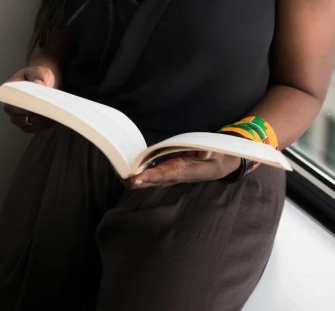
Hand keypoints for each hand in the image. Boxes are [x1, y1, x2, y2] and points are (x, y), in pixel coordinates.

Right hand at [2, 64, 56, 133]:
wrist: (44, 80)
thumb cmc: (38, 75)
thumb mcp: (38, 71)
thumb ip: (37, 76)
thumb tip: (38, 84)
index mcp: (8, 94)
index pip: (11, 105)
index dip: (22, 108)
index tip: (35, 106)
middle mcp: (11, 108)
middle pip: (19, 119)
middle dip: (34, 116)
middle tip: (48, 111)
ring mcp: (19, 118)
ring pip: (27, 125)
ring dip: (40, 122)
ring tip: (53, 114)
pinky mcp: (29, 124)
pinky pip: (35, 129)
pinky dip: (45, 125)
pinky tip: (54, 118)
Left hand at [122, 150, 241, 189]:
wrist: (216, 165)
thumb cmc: (213, 157)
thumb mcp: (214, 152)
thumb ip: (207, 151)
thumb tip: (204, 152)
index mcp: (182, 170)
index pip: (162, 175)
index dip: (148, 177)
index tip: (135, 178)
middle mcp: (172, 175)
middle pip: (149, 182)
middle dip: (134, 180)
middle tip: (118, 172)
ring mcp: (167, 175)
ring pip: (146, 180)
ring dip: (133, 178)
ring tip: (118, 170)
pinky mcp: (166, 171)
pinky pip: (149, 174)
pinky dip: (138, 172)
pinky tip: (128, 167)